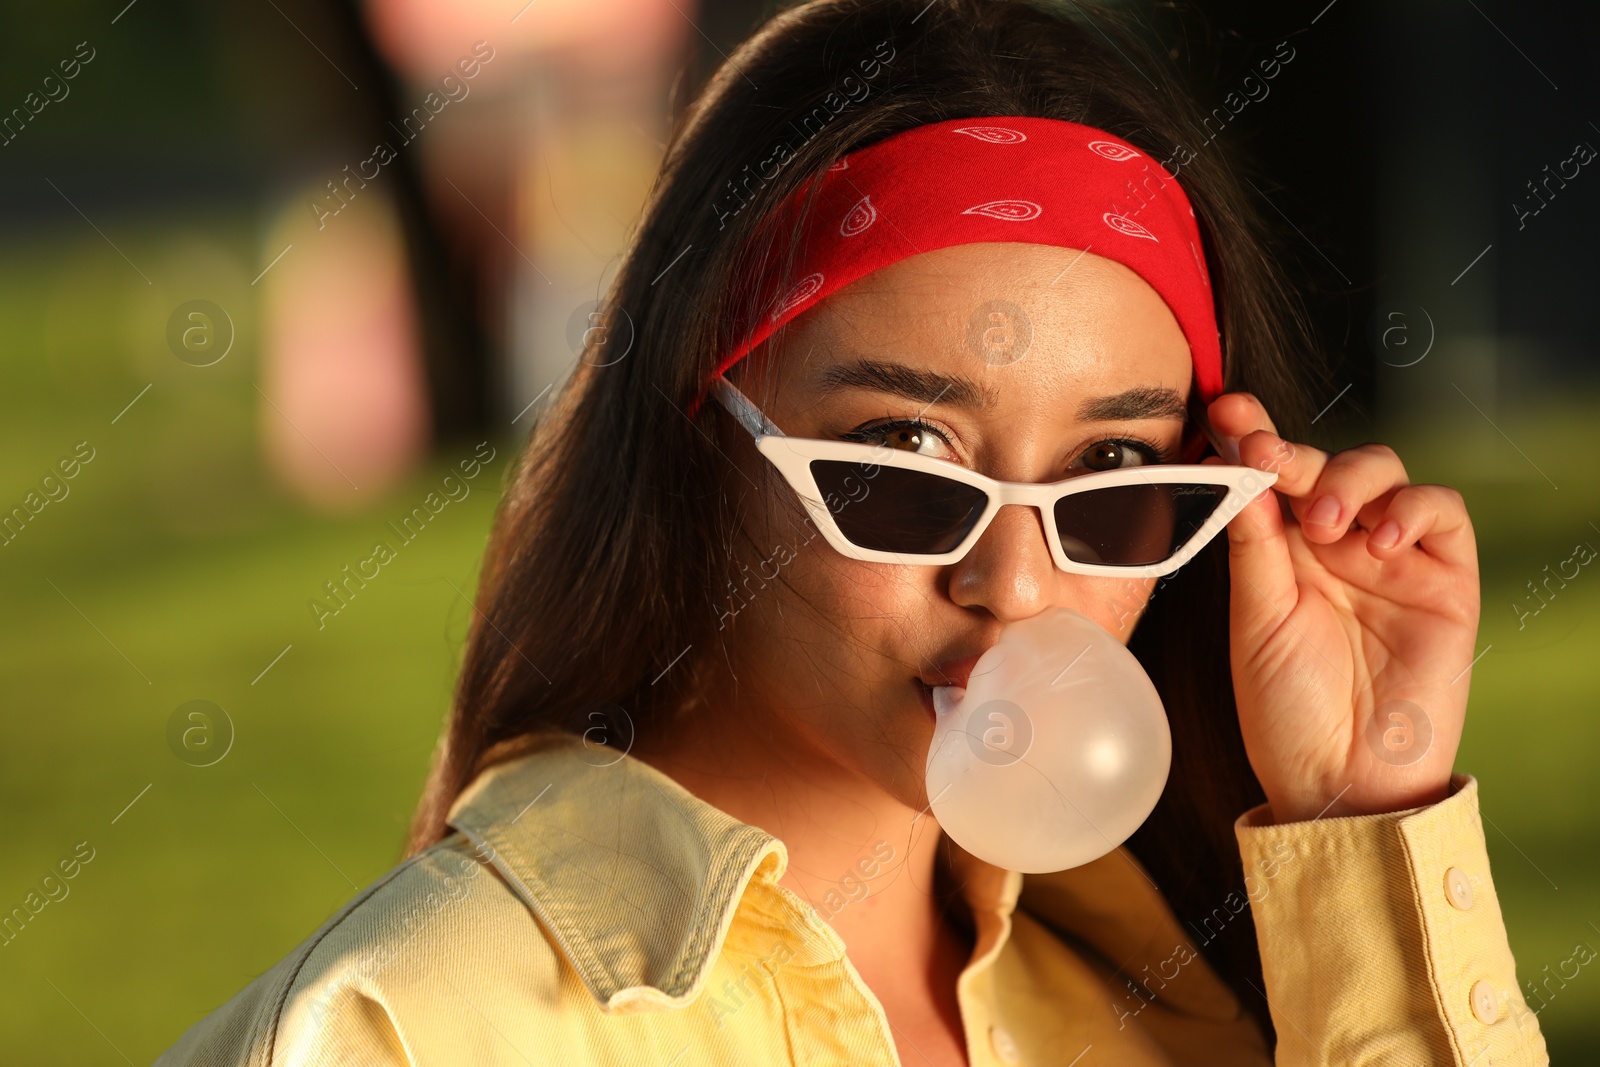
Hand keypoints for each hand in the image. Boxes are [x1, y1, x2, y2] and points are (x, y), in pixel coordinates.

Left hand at [1202, 392, 1479, 823]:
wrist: (1341, 781)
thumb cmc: (1287, 710)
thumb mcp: (1255, 617)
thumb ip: (1253, 542)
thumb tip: (1236, 467)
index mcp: (1281, 553)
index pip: (1270, 478)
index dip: (1251, 436)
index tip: (1224, 410)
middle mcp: (1336, 547)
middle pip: (1324, 464)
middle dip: (1294, 450)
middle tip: (1266, 458)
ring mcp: (1392, 560)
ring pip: (1384, 473)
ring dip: (1350, 479)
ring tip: (1321, 522)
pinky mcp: (1445, 580)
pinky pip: (1442, 513)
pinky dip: (1412, 507)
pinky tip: (1378, 537)